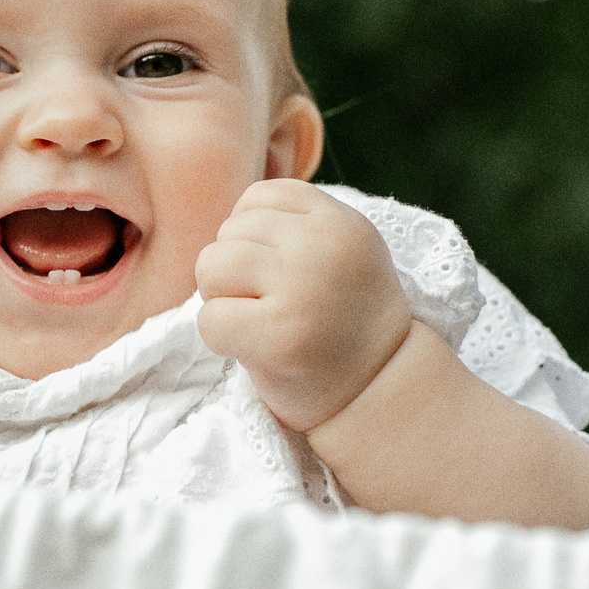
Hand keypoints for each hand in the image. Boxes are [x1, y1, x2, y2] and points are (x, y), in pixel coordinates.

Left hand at [194, 180, 413, 434]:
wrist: (379, 392)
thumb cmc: (342, 323)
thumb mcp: (339, 254)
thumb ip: (294, 226)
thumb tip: (226, 219)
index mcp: (340, 221)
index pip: (258, 197)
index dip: (250, 236)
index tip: (276, 273)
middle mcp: (324, 245)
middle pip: (228, 233)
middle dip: (234, 272)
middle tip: (270, 306)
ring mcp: (303, 287)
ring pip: (211, 267)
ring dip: (221, 300)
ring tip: (258, 322)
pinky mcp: (280, 334)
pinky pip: (210, 319)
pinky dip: (220, 338)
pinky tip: (254, 349)